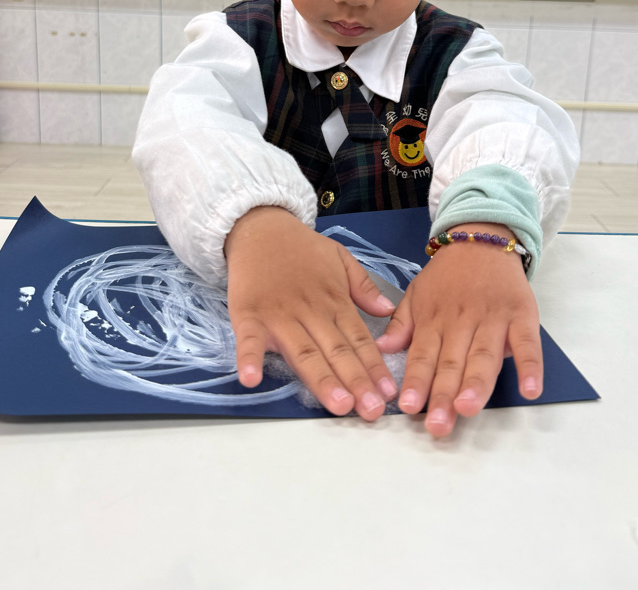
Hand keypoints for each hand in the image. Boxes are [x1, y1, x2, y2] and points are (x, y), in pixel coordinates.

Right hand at [225, 207, 398, 419]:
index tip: (389, 393)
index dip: (374, 367)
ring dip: (321, 379)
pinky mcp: (247, 314)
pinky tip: (252, 379)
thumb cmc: (301, 248)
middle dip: (356, 381)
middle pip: (336, 350)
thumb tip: (389, 311)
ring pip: (303, 352)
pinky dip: (249, 358)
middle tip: (372, 411)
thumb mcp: (339, 258)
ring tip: (339, 405)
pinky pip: (248, 339)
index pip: (359, 338)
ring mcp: (278, 314)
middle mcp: (310, 310)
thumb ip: (363, 286)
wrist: (259, 226)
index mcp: (333, 300)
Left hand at [375, 223, 542, 437]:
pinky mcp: (523, 315)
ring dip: (476, 384)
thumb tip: (381, 351)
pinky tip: (529, 389)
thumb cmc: (447, 276)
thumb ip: (401, 324)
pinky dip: (531, 366)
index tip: (408, 406)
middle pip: (452, 362)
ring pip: (484, 356)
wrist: (483, 240)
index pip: (423, 354)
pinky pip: (528, 343)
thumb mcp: (416, 293)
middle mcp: (462, 320)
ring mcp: (494, 318)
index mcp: (434, 318)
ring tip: (467, 409)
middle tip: (437, 424)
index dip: (416, 380)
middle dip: (444, 394)